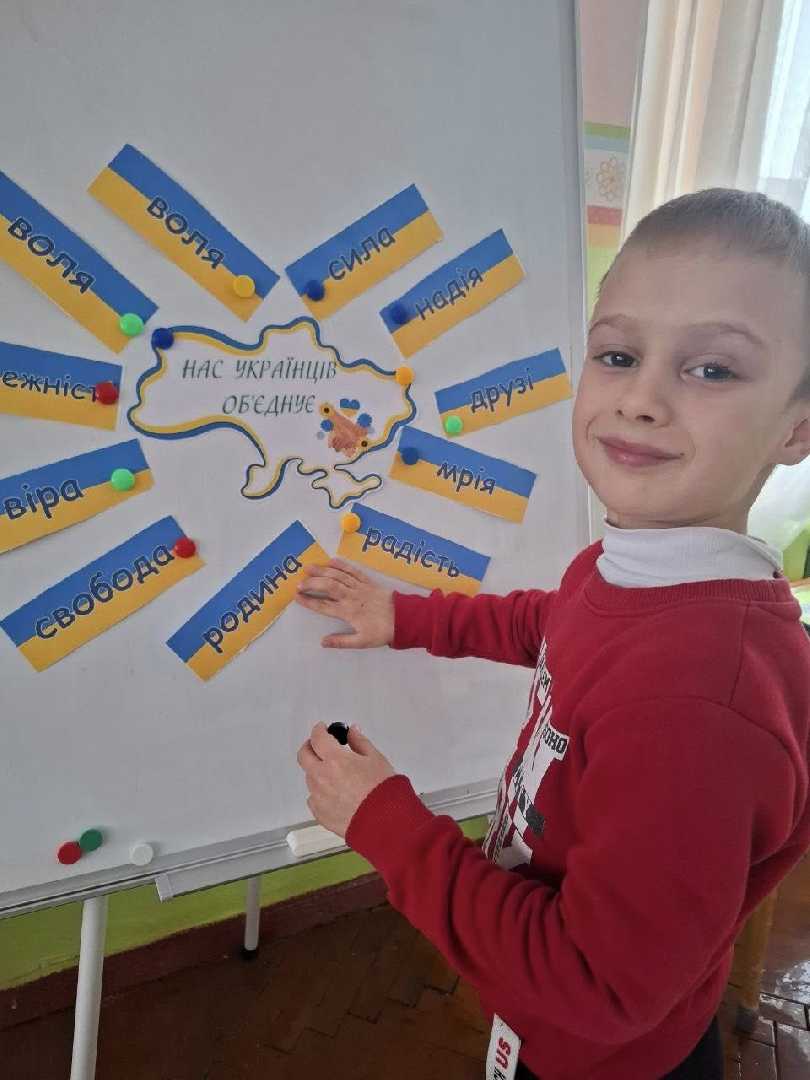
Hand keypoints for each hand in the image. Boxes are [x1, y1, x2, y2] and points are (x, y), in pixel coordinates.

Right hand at [296, 558, 394, 648]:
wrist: (405, 618)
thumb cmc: (382, 632)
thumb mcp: (362, 642)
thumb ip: (341, 641)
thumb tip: (323, 642)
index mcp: (348, 612)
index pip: (324, 606)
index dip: (309, 602)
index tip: (297, 597)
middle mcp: (351, 597)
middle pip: (328, 587)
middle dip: (312, 583)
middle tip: (299, 583)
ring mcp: (360, 587)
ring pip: (338, 576)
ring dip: (323, 571)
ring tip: (309, 567)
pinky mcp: (368, 582)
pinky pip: (353, 571)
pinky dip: (342, 565)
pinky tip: (332, 561)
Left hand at [297, 723, 395, 837]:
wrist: (385, 823)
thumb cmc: (384, 791)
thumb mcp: (376, 759)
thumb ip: (360, 742)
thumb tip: (352, 732)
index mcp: (335, 760)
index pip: (317, 738)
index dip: (319, 730)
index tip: (322, 728)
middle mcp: (321, 777)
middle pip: (304, 756)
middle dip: (310, 747)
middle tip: (319, 746)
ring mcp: (318, 797)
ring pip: (310, 777)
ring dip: (317, 771)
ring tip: (335, 774)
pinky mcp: (319, 814)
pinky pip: (314, 798)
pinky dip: (320, 792)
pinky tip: (335, 794)